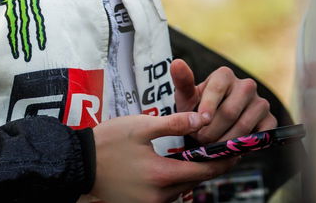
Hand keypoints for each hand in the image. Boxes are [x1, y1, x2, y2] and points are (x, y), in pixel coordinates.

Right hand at [90, 111, 234, 202]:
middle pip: (197, 181)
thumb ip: (174, 123)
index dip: (224, 159)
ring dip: (193, 172)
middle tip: (223, 148)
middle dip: (211, 165)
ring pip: (183, 188)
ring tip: (200, 153)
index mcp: (162, 175)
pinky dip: (176, 180)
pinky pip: (169, 194)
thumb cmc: (108, 142)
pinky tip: (175, 164)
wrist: (78, 164)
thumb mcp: (141, 126)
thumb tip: (203, 119)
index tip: (237, 148)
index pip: (205, 170)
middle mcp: (160, 196)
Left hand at [171, 59, 274, 144]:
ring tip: (211, 146)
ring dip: (225, 141)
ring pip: (243, 125)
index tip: (201, 122)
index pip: (217, 90)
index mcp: (224, 75)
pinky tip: (231, 147)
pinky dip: (244, 145)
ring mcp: (260, 102)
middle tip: (200, 140)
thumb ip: (182, 82)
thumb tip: (176, 63)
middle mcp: (246, 85)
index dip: (207, 108)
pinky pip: (259, 134)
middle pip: (229, 112)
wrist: (213, 126)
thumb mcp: (186, 97)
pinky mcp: (270, 118)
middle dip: (212, 131)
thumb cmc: (196, 108)